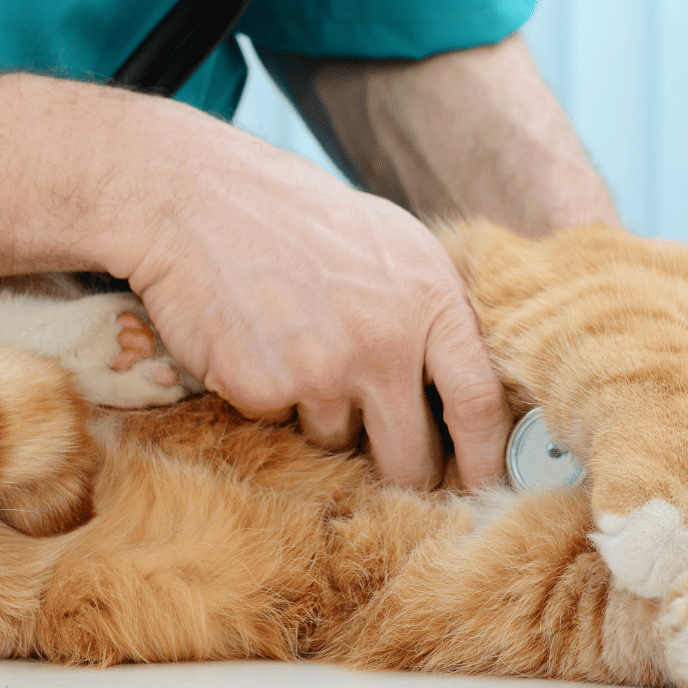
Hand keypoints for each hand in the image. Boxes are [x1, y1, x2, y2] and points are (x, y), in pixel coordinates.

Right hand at [116, 115, 510, 488]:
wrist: (201, 200)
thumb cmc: (304, 219)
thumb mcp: (397, 246)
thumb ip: (437, 313)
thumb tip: (477, 384)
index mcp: (430, 302)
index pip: (479, 403)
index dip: (486, 459)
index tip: (485, 487)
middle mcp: (384, 343)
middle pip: (412, 457)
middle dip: (406, 474)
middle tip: (396, 469)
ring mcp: (321, 371)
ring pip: (339, 443)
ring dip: (326, 417)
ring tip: (301, 347)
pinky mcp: (262, 389)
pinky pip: (280, 424)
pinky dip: (271, 397)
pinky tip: (260, 343)